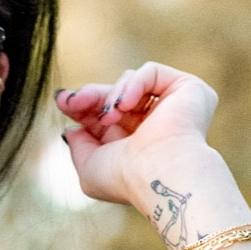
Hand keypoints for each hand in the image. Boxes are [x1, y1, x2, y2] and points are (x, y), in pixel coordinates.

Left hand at [56, 62, 217, 211]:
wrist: (158, 174)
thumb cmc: (124, 178)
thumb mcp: (89, 167)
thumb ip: (79, 147)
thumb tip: (71, 129)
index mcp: (135, 142)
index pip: (105, 114)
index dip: (82, 106)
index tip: (62, 101)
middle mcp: (155, 123)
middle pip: (115, 95)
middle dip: (90, 96)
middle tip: (72, 101)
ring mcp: (172, 105)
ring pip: (130, 81)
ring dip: (110, 97)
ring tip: (110, 117)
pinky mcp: (188, 88)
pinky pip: (150, 71)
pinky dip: (133, 85)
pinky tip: (126, 106)